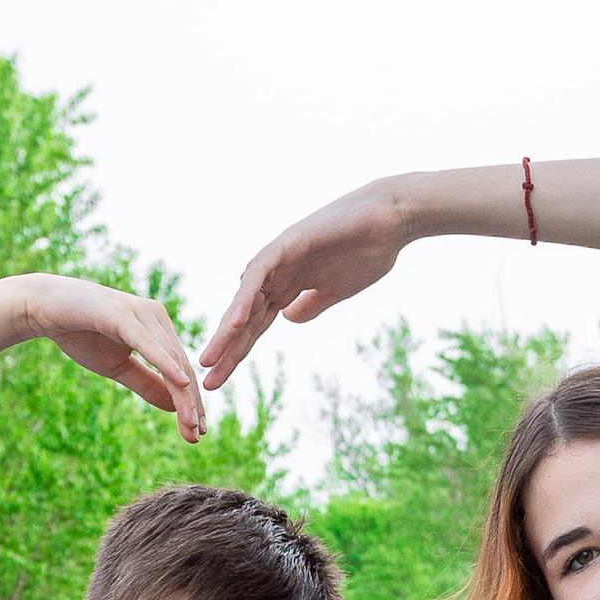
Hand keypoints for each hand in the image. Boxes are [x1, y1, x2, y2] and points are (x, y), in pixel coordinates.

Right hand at [20, 276, 204, 438]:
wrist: (44, 307)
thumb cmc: (81, 334)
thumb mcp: (118, 367)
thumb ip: (147, 383)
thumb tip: (175, 406)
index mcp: (158, 328)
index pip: (181, 370)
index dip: (190, 402)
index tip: (197, 433)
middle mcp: (156, 317)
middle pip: (182, 367)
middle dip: (191, 404)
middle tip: (197, 436)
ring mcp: (141, 313)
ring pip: (170, 359)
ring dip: (183, 394)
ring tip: (191, 422)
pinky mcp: (123, 314)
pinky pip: (148, 344)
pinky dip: (165, 364)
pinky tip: (181, 383)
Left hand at [200, 181, 410, 388]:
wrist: (392, 220)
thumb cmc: (369, 251)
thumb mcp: (336, 291)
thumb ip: (311, 305)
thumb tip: (288, 320)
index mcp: (288, 287)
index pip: (256, 325)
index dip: (238, 352)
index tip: (220, 379)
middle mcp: (277, 273)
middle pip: (245, 317)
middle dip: (226, 348)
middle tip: (207, 379)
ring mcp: (280, 257)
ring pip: (245, 298)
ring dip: (227, 329)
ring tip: (210, 359)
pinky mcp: (287, 243)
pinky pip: (259, 273)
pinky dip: (245, 298)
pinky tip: (234, 323)